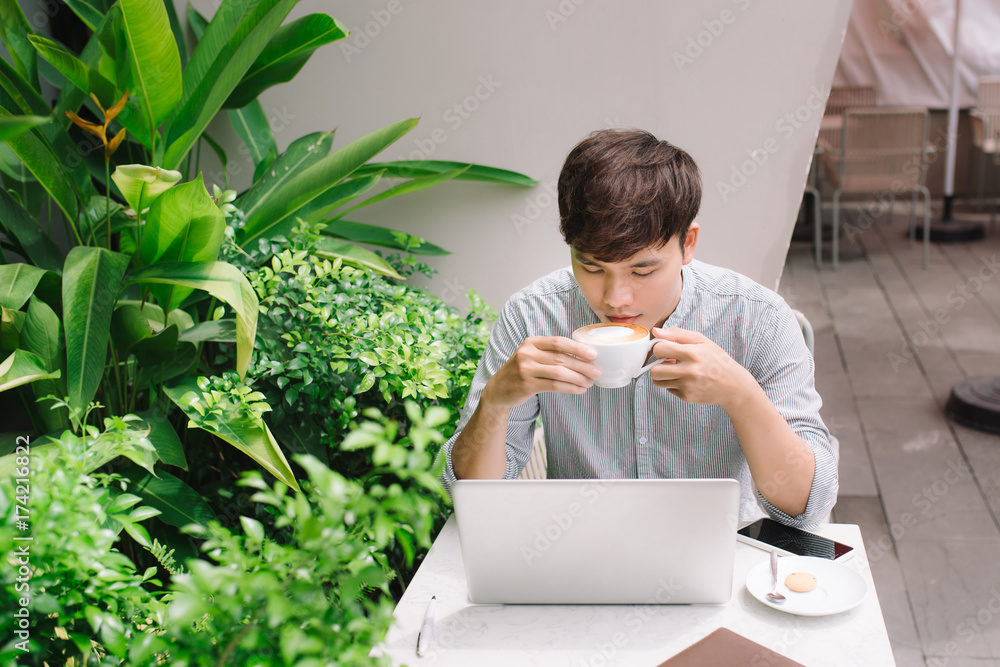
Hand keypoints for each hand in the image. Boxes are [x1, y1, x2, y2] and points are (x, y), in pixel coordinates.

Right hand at [483, 336, 599, 408]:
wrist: (499, 389)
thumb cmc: (522, 371)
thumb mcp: (532, 355)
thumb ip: (551, 353)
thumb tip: (583, 357)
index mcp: (531, 342)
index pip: (558, 342)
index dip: (577, 347)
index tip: (593, 354)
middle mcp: (527, 353)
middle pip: (561, 358)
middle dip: (582, 365)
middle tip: (597, 372)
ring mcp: (526, 369)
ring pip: (559, 372)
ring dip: (578, 378)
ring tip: (590, 383)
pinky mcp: (527, 384)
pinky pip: (554, 385)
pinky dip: (570, 388)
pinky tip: (579, 390)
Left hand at [648, 327, 753, 406]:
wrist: (733, 385)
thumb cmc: (717, 359)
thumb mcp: (701, 340)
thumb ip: (676, 334)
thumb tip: (655, 331)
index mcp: (692, 353)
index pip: (659, 349)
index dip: (659, 348)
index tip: (666, 349)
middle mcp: (689, 371)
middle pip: (654, 370)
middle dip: (657, 365)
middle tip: (668, 362)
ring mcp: (687, 386)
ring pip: (658, 382)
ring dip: (663, 375)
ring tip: (675, 370)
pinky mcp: (687, 397)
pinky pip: (669, 389)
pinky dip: (673, 384)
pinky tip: (686, 380)